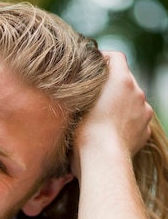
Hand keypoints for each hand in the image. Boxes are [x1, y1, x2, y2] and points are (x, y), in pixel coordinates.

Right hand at [72, 51, 152, 178]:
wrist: (102, 161)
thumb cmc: (83, 134)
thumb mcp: (75, 107)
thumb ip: (79, 93)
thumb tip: (73, 91)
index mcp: (120, 80)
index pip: (116, 57)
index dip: (104, 59)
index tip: (93, 69)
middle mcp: (137, 92)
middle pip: (126, 79)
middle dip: (112, 86)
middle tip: (94, 98)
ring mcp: (144, 112)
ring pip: (133, 101)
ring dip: (120, 105)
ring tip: (102, 119)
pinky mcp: (145, 131)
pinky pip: (135, 121)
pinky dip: (126, 124)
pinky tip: (111, 134)